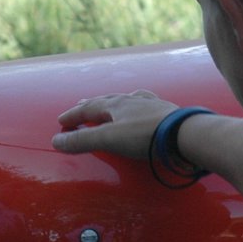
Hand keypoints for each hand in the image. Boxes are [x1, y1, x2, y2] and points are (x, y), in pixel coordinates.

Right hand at [52, 89, 178, 159]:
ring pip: (127, 100)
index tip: (61, 122)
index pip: (88, 109)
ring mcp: (150, 105)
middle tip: (80, 106)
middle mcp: (132, 100)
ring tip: (109, 104)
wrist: (186, 134)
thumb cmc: (146, 136)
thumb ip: (82, 141)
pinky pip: (146, 105)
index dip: (73, 115)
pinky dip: (138, 105)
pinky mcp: (166, 113)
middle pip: (106, 101)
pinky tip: (143, 106)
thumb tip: (56, 140)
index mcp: (115, 105)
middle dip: (91, 105)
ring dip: (114, 103)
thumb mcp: (109, 140)